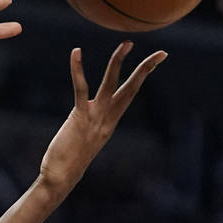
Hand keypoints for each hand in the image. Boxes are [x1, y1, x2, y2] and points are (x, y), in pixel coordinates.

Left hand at [39, 42, 165, 189]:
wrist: (61, 177)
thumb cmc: (68, 160)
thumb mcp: (85, 139)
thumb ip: (90, 127)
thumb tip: (88, 123)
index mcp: (110, 122)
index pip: (130, 95)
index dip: (142, 78)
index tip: (155, 62)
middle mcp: (107, 118)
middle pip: (132, 89)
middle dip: (146, 69)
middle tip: (161, 52)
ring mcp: (96, 117)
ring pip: (111, 84)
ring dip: (118, 62)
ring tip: (126, 44)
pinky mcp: (80, 117)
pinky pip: (81, 89)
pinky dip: (78, 69)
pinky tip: (76, 52)